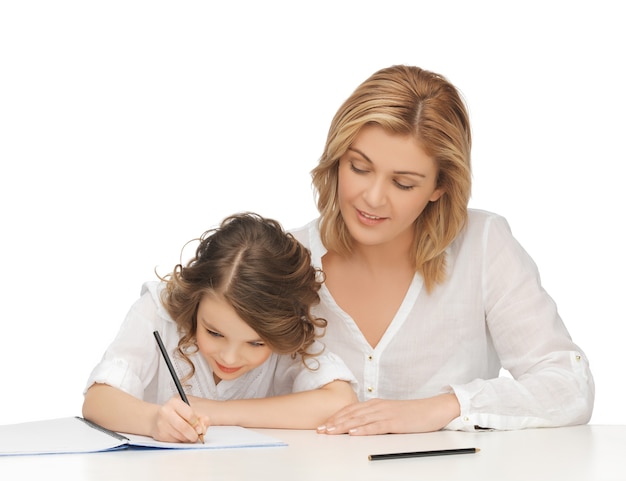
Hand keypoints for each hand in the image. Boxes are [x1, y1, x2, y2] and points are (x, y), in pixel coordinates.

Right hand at [151, 397, 208, 442]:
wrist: (155, 419)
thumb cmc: (175, 414)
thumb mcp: (187, 410)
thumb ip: (199, 417)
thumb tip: (204, 426)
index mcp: (174, 403)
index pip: (189, 414)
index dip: (197, 423)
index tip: (200, 429)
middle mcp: (166, 412)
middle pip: (183, 427)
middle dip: (193, 434)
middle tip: (197, 436)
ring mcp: (161, 424)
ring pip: (179, 435)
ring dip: (187, 438)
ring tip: (189, 436)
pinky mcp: (159, 434)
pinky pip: (174, 441)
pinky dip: (180, 441)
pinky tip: (180, 436)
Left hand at [316, 394, 459, 435]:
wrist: (432, 409)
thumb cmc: (412, 414)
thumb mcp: (389, 414)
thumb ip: (375, 417)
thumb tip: (359, 426)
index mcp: (375, 404)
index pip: (350, 410)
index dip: (335, 417)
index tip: (323, 425)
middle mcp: (377, 406)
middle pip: (351, 414)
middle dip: (333, 422)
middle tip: (320, 430)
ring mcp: (386, 413)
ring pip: (359, 420)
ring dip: (343, 426)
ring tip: (330, 431)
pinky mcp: (395, 422)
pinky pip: (376, 426)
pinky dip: (363, 429)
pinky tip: (353, 433)